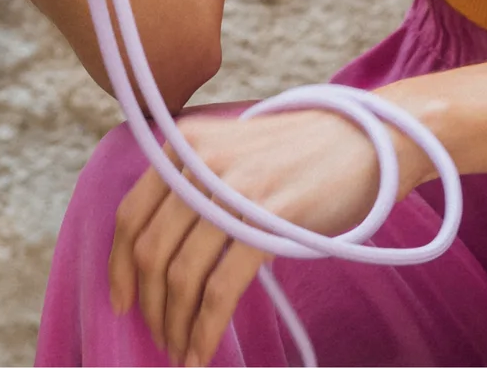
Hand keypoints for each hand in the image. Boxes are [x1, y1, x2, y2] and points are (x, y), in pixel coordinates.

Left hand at [108, 105, 426, 367]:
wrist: (367, 140)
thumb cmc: (302, 154)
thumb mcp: (234, 153)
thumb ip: (196, 186)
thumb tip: (162, 256)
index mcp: (185, 146)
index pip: (130, 214)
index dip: (118, 266)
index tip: (122, 300)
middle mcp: (200, 165)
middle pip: (151, 251)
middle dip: (151, 304)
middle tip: (160, 335)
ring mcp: (233, 192)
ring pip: (181, 275)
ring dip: (175, 322)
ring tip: (181, 349)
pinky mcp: (265, 223)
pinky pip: (219, 290)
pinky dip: (204, 328)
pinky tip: (202, 350)